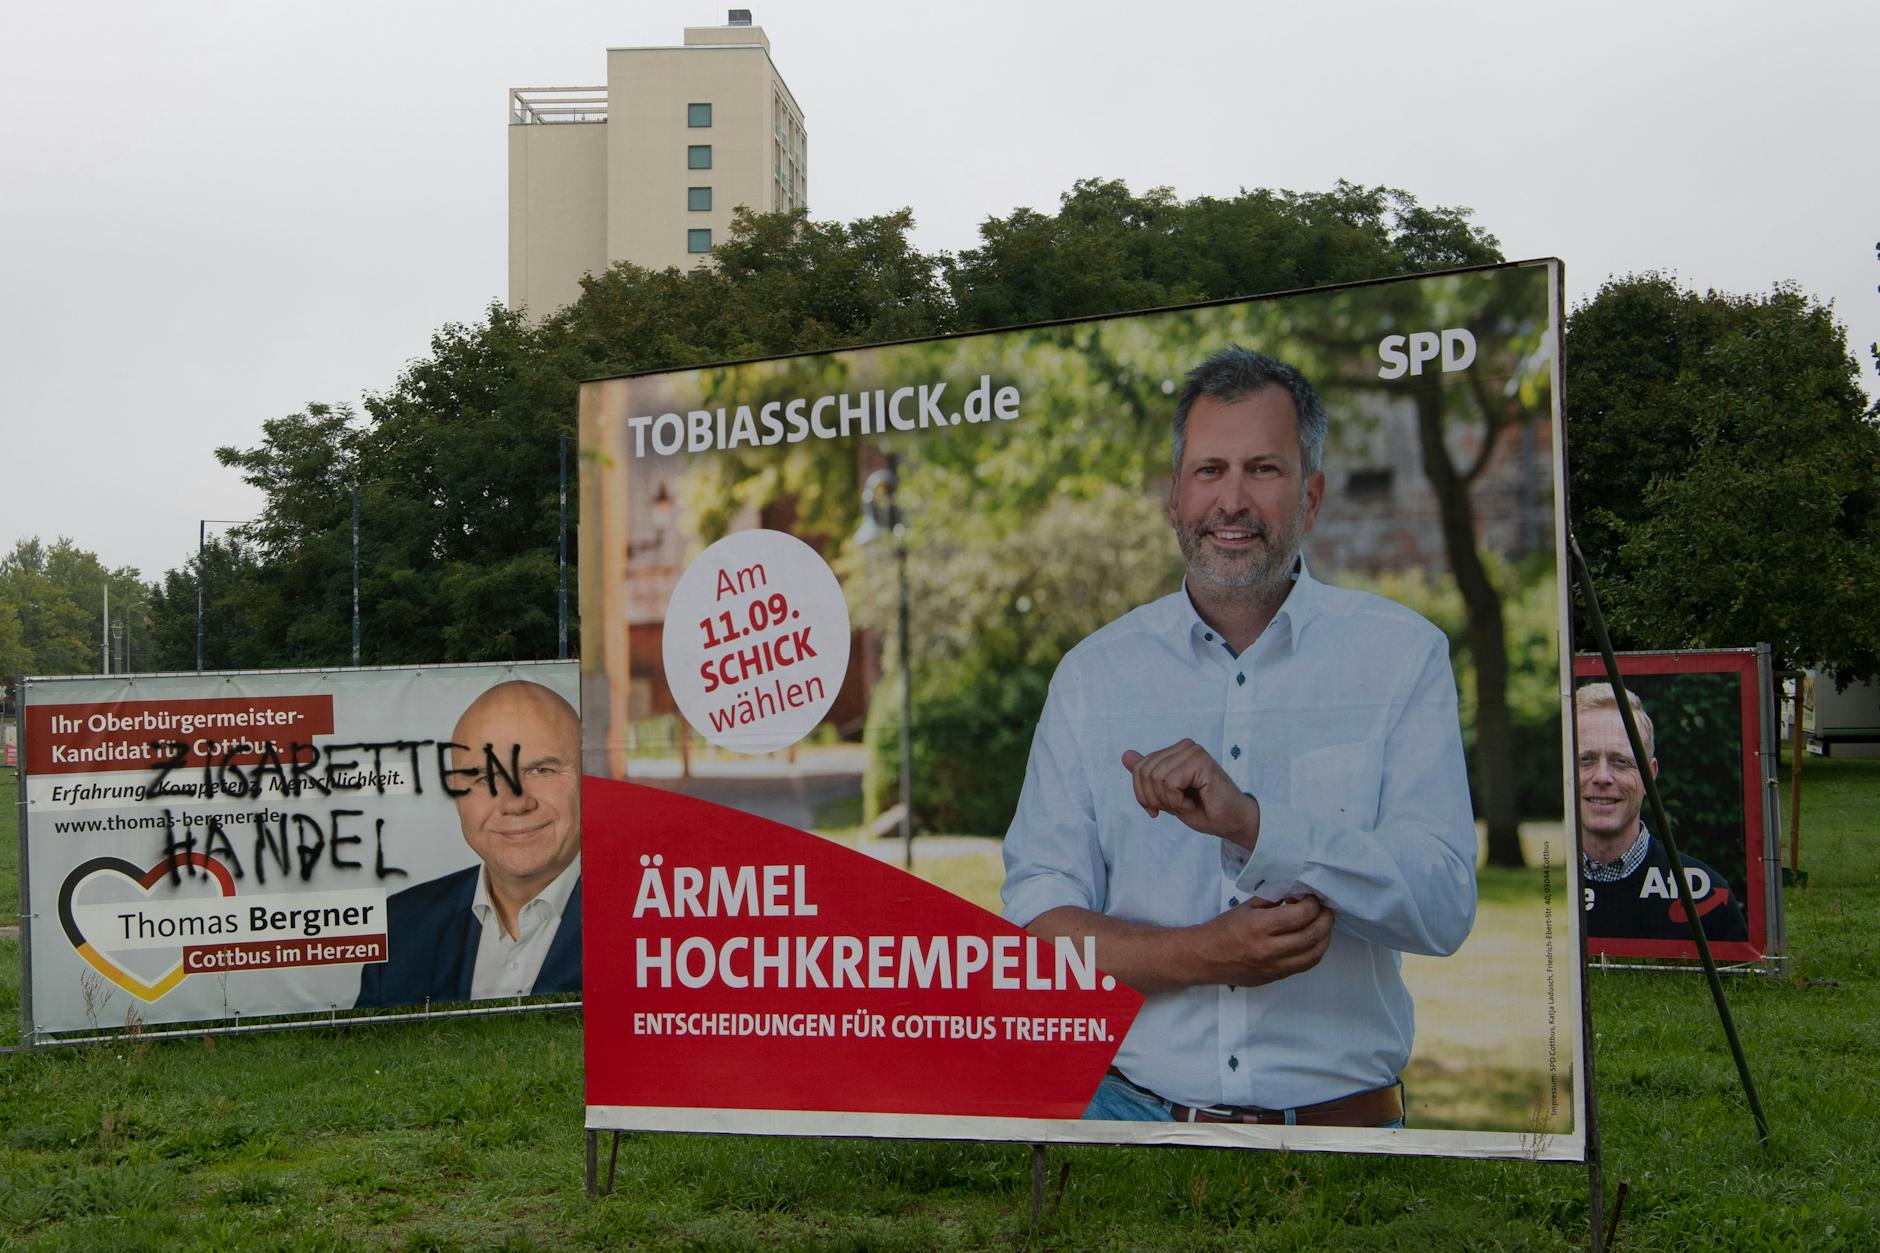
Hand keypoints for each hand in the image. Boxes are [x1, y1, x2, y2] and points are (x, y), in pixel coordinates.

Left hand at [1121, 739, 1259, 848]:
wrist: (1230, 822)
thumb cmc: (1203, 809)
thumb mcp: (1166, 794)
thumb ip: (1148, 775)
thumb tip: (1126, 755)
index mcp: (1174, 751)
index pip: (1139, 768)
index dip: (1143, 794)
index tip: (1158, 809)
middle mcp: (1184, 746)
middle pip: (1144, 772)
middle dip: (1155, 798)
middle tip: (1176, 807)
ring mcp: (1193, 752)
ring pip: (1156, 777)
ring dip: (1168, 801)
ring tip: (1186, 804)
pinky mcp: (1200, 761)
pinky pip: (1170, 782)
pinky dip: (1178, 801)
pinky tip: (1193, 803)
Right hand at [1190, 895, 1333, 987]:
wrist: (1204, 958)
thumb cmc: (1222, 930)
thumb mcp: (1246, 907)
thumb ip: (1272, 901)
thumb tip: (1296, 894)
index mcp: (1259, 927)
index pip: (1301, 915)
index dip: (1313, 904)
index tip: (1312, 898)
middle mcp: (1269, 949)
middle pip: (1312, 935)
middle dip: (1325, 919)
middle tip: (1325, 909)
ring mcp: (1274, 967)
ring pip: (1314, 954)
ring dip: (1324, 937)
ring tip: (1322, 925)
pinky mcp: (1275, 977)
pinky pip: (1304, 965)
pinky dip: (1314, 951)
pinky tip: (1312, 941)